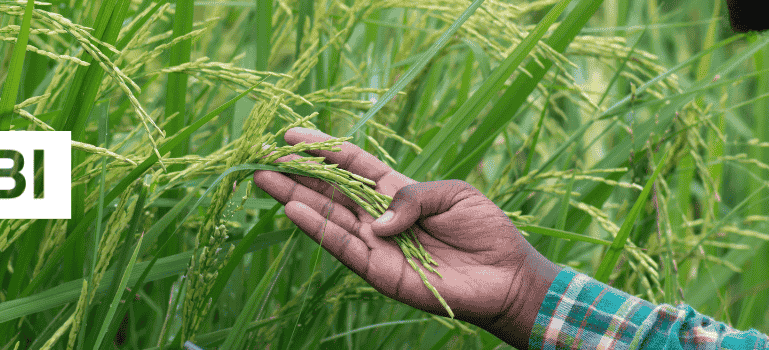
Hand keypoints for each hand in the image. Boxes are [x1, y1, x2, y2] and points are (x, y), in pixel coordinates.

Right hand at [253, 128, 559, 348]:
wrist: (505, 275)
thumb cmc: (484, 230)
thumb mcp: (451, 195)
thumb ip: (411, 197)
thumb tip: (376, 220)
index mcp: (395, 191)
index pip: (352, 165)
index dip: (324, 149)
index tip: (292, 133)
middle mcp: (378, 216)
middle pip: (330, 190)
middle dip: (297, 172)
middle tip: (263, 156)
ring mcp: (375, 244)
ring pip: (327, 216)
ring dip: (295, 197)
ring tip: (264, 177)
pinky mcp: (379, 272)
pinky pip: (342, 247)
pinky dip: (318, 230)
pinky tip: (292, 211)